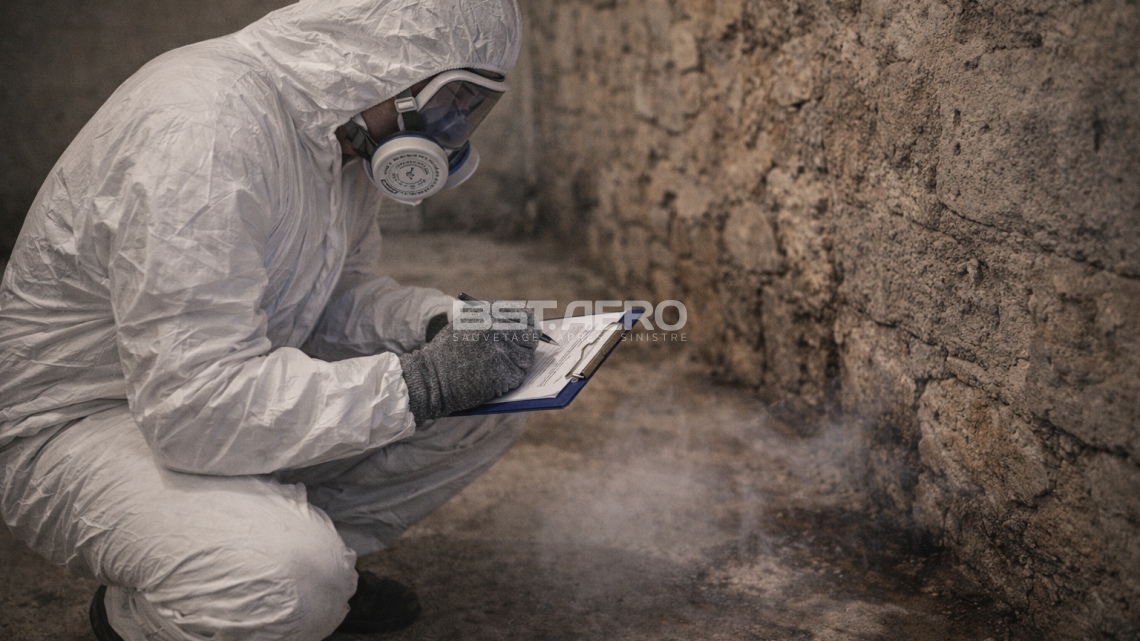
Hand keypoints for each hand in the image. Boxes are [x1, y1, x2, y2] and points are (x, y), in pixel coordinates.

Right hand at [398, 304, 540, 424]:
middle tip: (521, 353)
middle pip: (530, 337)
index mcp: (487, 314)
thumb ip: (492, 320)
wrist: (429, 378)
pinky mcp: (500, 375)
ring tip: (498, 368)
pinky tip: (494, 380)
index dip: (531, 325)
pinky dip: (510, 381)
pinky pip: (518, 377)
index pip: (524, 316)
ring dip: (518, 365)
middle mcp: (494, 329)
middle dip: (527, 347)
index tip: (532, 331)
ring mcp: (498, 353)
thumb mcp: (466, 324)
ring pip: (526, 360)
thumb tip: (527, 323)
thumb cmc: (447, 352)